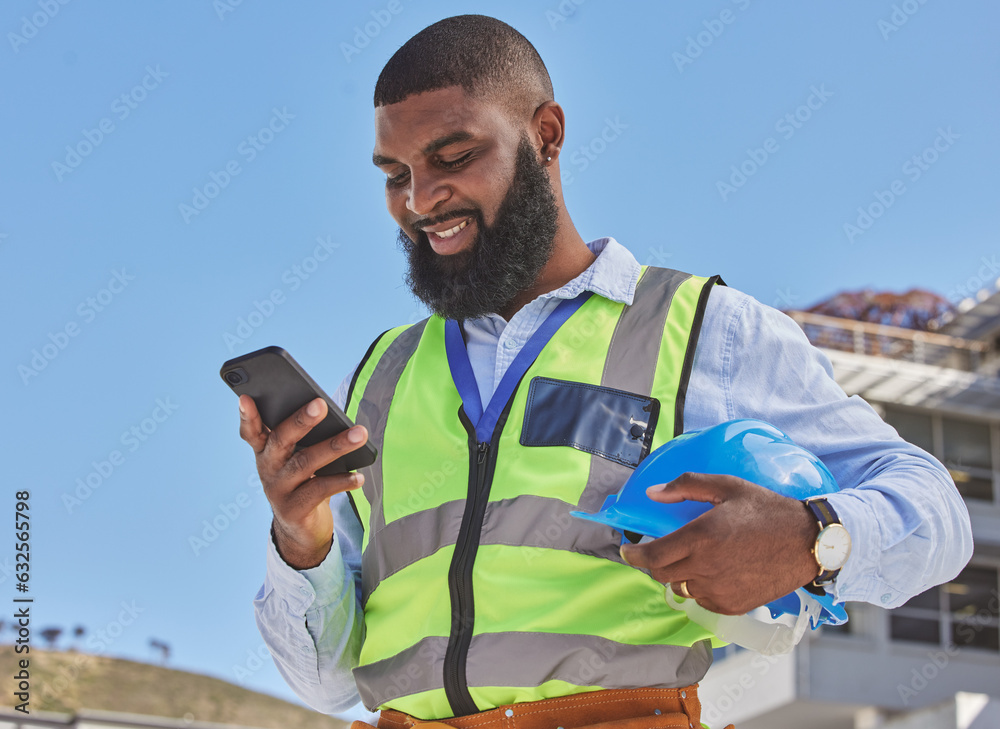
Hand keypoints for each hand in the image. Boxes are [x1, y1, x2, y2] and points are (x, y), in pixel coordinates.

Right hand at [238, 394, 367, 569]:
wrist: (300, 529)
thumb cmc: (303, 481)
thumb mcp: (297, 459)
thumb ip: (304, 439)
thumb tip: (329, 414)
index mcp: (265, 451)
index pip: (251, 431)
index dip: (247, 415)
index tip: (246, 397)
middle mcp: (267, 468)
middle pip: (282, 440)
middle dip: (302, 420)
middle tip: (321, 404)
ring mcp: (278, 490)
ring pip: (306, 462)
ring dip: (336, 446)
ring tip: (359, 434)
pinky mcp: (294, 509)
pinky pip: (320, 490)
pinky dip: (342, 481)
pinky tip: (359, 477)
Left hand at [618, 472, 819, 614]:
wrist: (807, 542)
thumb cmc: (767, 510)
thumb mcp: (726, 487)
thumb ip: (685, 486)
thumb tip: (652, 493)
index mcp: (701, 537)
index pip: (652, 556)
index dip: (633, 555)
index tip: (627, 551)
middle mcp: (706, 567)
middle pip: (661, 574)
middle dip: (655, 563)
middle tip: (663, 549)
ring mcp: (719, 590)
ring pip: (681, 588)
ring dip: (679, 575)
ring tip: (695, 558)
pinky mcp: (732, 605)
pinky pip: (701, 601)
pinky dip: (700, 588)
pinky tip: (715, 571)